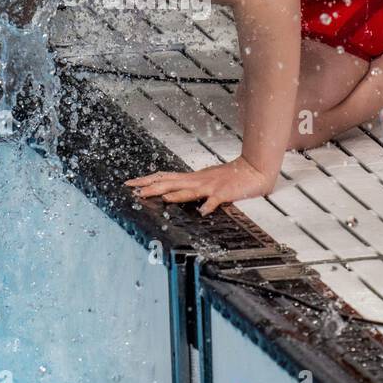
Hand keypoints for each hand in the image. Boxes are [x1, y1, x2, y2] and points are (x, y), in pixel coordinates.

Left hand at [126, 156, 275, 215]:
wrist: (252, 170)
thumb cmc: (228, 176)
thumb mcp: (204, 179)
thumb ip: (189, 185)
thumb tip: (172, 189)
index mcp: (192, 178)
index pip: (164, 177)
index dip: (147, 180)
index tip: (130, 183)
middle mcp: (197, 180)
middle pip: (170, 183)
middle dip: (152, 187)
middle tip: (136, 191)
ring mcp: (210, 186)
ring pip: (189, 190)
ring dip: (176, 194)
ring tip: (162, 198)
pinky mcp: (223, 193)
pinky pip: (214, 201)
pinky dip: (208, 206)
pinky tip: (202, 212)